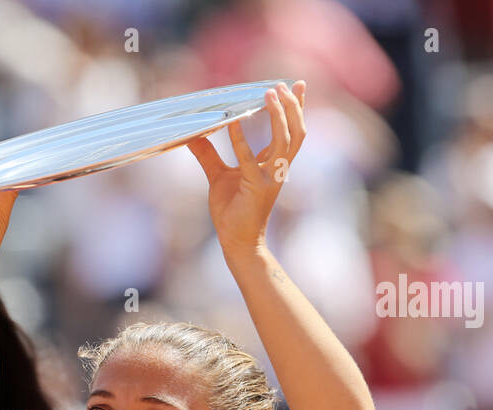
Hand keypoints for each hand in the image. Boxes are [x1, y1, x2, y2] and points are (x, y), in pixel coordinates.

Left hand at [187, 80, 306, 259]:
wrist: (236, 242)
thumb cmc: (232, 211)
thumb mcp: (218, 176)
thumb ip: (208, 154)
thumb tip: (193, 135)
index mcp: (273, 164)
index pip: (291, 130)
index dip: (296, 107)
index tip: (298, 84)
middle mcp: (277, 169)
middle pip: (296, 131)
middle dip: (293, 106)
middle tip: (285, 84)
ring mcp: (270, 178)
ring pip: (284, 141)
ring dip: (279, 116)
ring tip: (270, 94)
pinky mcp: (256, 187)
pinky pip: (250, 160)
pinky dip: (241, 140)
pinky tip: (234, 123)